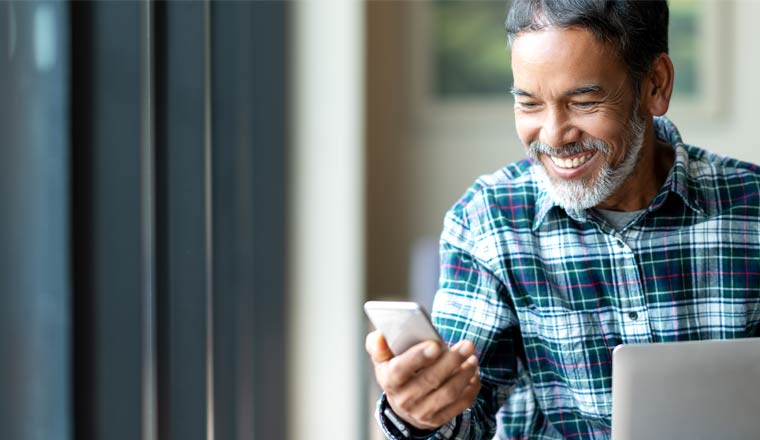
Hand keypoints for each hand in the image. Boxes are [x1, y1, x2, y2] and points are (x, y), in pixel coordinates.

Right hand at [365, 330, 480, 430]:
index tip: (435, 345)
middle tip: (467, 344)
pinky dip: (471, 388)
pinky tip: (474, 373)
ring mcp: (422, 412)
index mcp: (389, 380)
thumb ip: (378, 345)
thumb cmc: (396, 371)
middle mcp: (404, 399)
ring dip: (464, 374)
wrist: (403, 403)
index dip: (417, 357)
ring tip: (472, 357)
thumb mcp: (383, 359)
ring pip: (448, 392)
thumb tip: (380, 336)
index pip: (400, 370)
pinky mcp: (438, 419)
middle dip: (452, 361)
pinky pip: (460, 404)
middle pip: (430, 380)